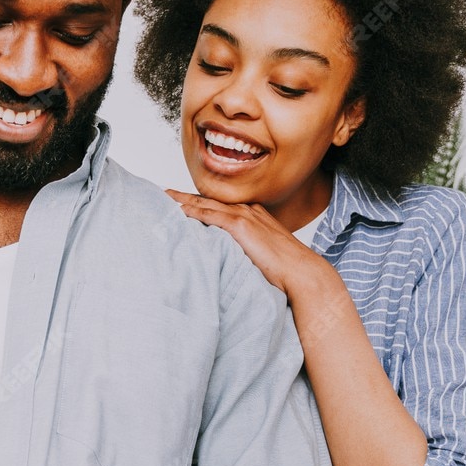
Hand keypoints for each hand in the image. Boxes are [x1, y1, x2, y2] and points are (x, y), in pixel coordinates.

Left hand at [166, 189, 338, 301]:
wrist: (302, 273)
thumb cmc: (285, 270)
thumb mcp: (262, 255)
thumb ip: (245, 251)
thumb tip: (228, 261)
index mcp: (254, 215)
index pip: (220, 206)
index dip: (199, 203)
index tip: (182, 202)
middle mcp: (248, 210)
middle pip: (209, 200)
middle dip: (185, 196)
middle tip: (164, 193)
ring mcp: (245, 216)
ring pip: (206, 203)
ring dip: (182, 200)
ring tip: (163, 197)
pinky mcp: (241, 225)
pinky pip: (209, 214)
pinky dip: (191, 210)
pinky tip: (176, 209)